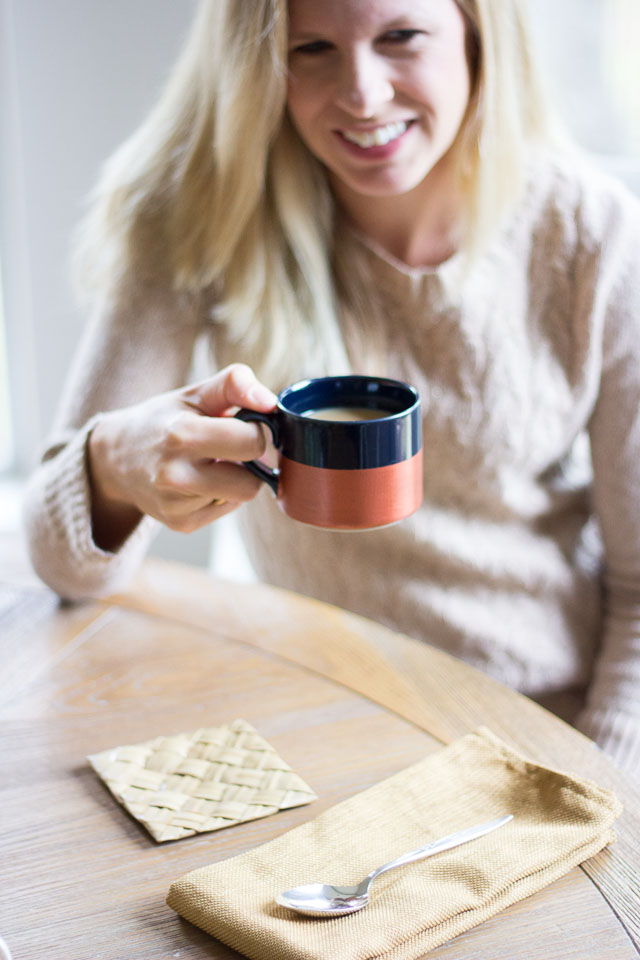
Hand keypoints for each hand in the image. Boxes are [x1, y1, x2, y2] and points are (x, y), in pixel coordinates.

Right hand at [88, 363, 276, 549]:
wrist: (115, 457)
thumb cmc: (163, 419)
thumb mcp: (195, 393)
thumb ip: (235, 384)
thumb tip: (270, 402)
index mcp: (182, 436)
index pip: (252, 443)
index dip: (256, 433)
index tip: (242, 426)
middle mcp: (176, 476)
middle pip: (252, 483)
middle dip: (249, 462)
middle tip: (228, 448)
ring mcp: (176, 505)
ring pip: (240, 497)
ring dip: (235, 479)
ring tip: (209, 463)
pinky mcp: (180, 524)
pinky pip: (225, 510)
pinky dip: (220, 495)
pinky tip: (198, 481)